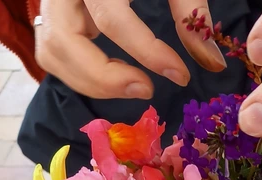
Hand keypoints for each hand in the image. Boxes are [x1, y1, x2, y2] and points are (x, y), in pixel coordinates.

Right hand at [34, 0, 226, 98]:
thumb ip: (190, 10)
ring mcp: (52, 1)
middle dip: (104, 78)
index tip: (179, 74)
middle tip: (146, 90)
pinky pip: (52, 52)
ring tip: (133, 84)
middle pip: (63, 41)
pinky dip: (79, 72)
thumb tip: (210, 61)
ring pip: (52, 51)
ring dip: (90, 81)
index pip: (112, 18)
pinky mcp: (53, 14)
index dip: (146, 52)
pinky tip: (114, 74)